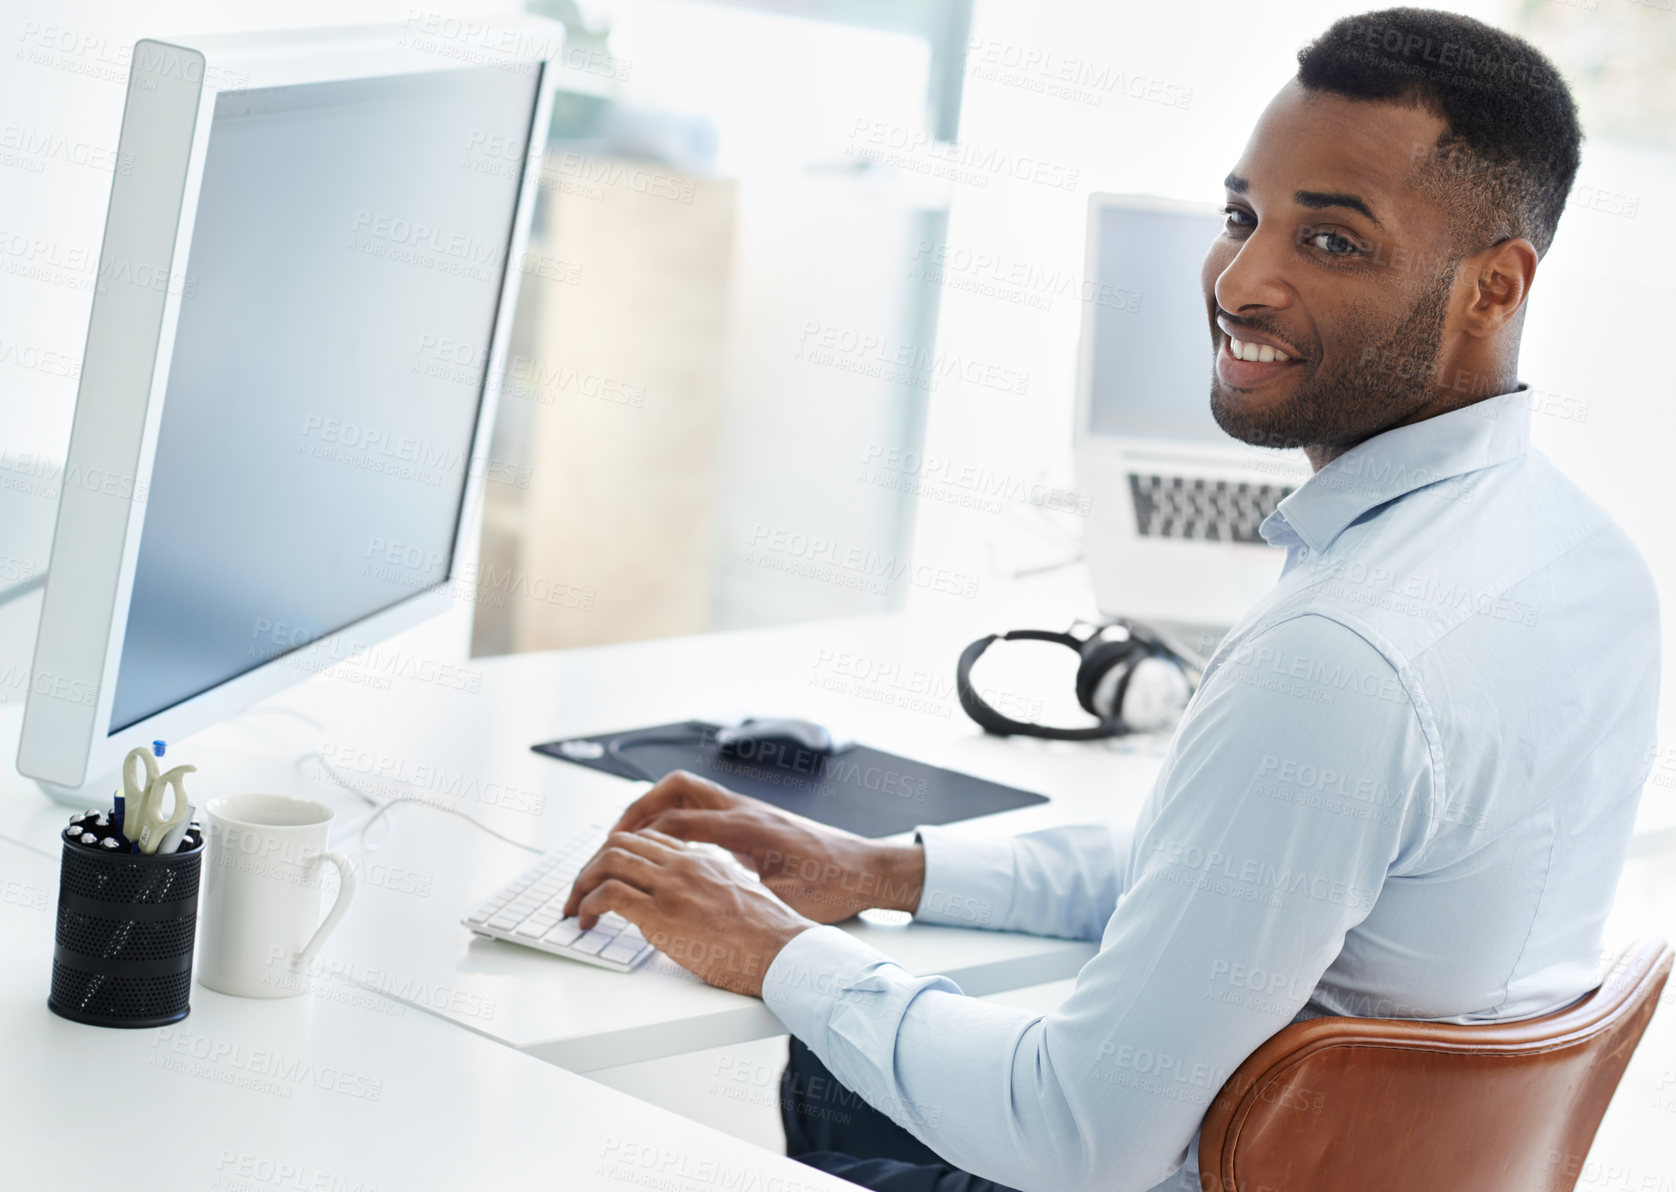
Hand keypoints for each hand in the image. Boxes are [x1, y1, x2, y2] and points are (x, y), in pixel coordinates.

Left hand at [561, 827, 810, 996]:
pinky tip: (586, 920)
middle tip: (580, 889)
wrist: (783, 951)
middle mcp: (683, 864)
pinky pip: (608, 895)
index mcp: (702, 859)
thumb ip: (712, 889)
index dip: (619, 853)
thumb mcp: (741, 896)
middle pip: (621, 843)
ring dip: (582, 883)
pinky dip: (587, 904)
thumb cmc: (769, 935)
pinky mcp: (661, 913)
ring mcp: (671, 886)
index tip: (605, 872)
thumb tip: (695, 903)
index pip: (648, 839)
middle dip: (591, 864)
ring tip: (575, 906)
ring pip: (608, 861)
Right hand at [607, 770, 924, 923]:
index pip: (678, 820)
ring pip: (689, 790)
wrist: (866, 868)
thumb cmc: (833, 885)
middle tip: (612, 837)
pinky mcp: (753, 817)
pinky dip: (678, 814)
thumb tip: (702, 913)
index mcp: (746, 828)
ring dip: (656, 807)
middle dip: (638, 809)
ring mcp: (749, 809)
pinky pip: (703, 803)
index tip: (613, 856)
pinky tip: (669, 842)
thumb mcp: (786, 901)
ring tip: (632, 837)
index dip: (640, 838)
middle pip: (676, 789)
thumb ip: (743, 900)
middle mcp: (744, 810)